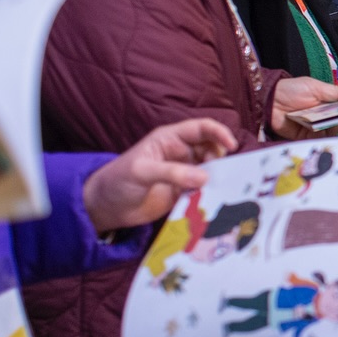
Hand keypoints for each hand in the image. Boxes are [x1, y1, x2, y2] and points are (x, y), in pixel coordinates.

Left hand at [82, 119, 236, 232]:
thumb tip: (204, 178)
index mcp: (170, 139)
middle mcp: (181, 153)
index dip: (219, 133)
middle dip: (220, 159)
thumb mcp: (141, 172)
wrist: (106, 208)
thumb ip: (172, 173)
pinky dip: (212, 193)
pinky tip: (212, 200)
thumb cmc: (117, 181)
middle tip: (218, 174)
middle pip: (212, 149)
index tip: (231, 146)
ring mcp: (184, 173)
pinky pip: (205, 189)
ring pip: (211, 170)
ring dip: (217, 177)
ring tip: (216, 189)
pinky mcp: (185, 192)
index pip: (201, 128)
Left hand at [271, 77, 337, 139]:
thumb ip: (337, 92)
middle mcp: (323, 116)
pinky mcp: (305, 137)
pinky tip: (325, 139)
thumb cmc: (291, 89)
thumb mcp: (316, 88)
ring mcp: (315, 128)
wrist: (268, 100)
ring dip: (333, 133)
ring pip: (330, 134)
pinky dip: (321, 141)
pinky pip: (316, 141)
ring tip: (337, 133)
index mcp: (328, 103)